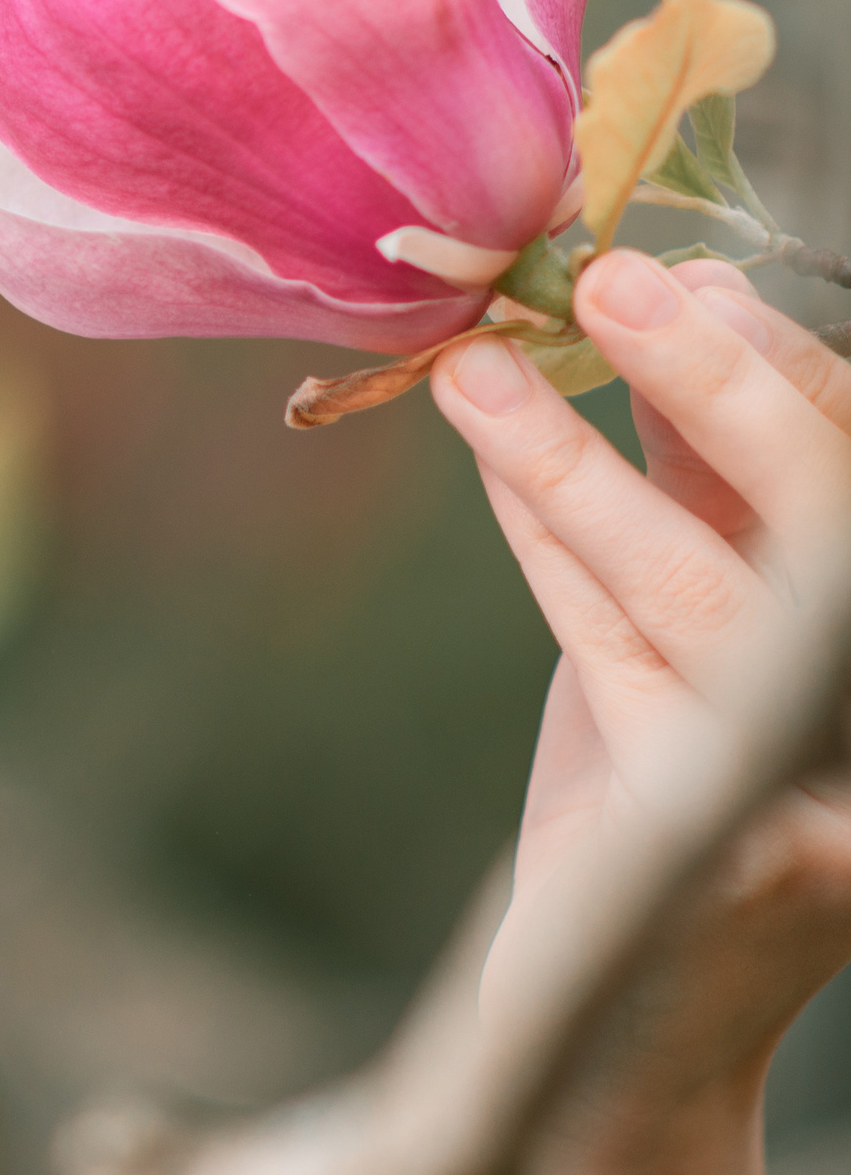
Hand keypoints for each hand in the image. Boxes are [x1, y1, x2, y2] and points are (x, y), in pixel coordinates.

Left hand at [430, 250, 850, 1174]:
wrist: (636, 1020)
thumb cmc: (678, 787)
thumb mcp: (708, 618)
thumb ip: (707, 490)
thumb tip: (667, 315)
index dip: (784, 366)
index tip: (684, 271)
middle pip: (824, 524)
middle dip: (716, 386)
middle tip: (606, 282)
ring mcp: (814, 796)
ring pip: (694, 587)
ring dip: (577, 457)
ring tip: (476, 365)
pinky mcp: (705, 842)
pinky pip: (612, 656)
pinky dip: (550, 546)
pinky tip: (495, 466)